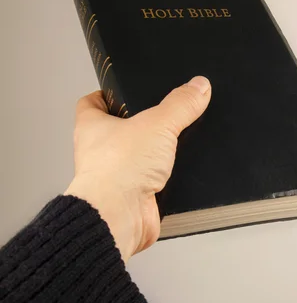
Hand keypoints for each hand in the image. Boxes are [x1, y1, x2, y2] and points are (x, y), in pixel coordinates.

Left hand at [65, 76, 210, 260]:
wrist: (118, 216)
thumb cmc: (116, 170)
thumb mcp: (157, 124)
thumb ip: (179, 104)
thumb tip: (198, 86)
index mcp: (92, 126)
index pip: (92, 103)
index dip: (107, 94)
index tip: (122, 90)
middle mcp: (99, 152)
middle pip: (116, 131)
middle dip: (137, 125)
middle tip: (157, 115)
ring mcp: (115, 176)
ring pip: (134, 159)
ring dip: (152, 155)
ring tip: (173, 145)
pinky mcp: (133, 197)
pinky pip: (150, 183)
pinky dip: (164, 180)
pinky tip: (178, 175)